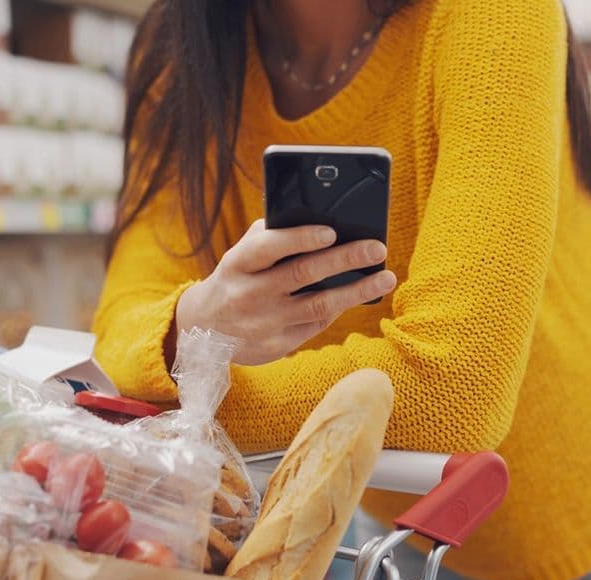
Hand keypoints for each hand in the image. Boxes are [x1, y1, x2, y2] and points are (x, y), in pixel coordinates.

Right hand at [175, 220, 396, 364]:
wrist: (204, 329)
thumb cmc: (237, 278)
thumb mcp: (241, 255)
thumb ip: (272, 236)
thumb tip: (322, 221)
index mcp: (237, 264)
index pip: (269, 248)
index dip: (300, 239)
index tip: (332, 231)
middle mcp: (249, 295)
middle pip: (302, 275)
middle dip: (344, 259)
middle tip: (377, 248)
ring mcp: (264, 324)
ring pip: (318, 305)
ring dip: (356, 290)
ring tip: (386, 276)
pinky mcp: (277, 346)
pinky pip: (316, 324)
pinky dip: (339, 307)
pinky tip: (359, 294)